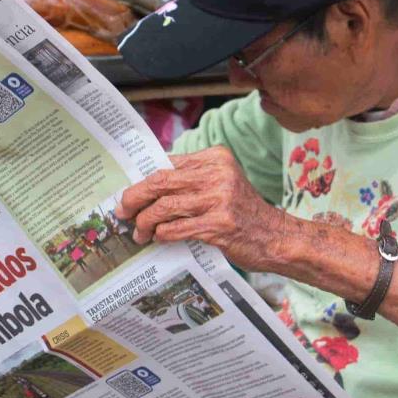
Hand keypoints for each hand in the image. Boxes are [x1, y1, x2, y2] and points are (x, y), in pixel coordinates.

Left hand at [116, 146, 294, 270]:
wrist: (276, 237)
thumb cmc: (242, 212)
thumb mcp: (221, 183)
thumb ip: (191, 180)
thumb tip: (146, 186)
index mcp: (215, 157)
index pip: (167, 164)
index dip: (142, 179)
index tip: (127, 193)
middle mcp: (217, 173)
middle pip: (160, 181)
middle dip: (134, 197)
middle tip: (122, 211)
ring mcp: (219, 199)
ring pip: (164, 207)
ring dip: (144, 222)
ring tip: (138, 233)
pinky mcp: (219, 225)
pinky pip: (176, 229)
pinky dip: (161, 234)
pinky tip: (157, 239)